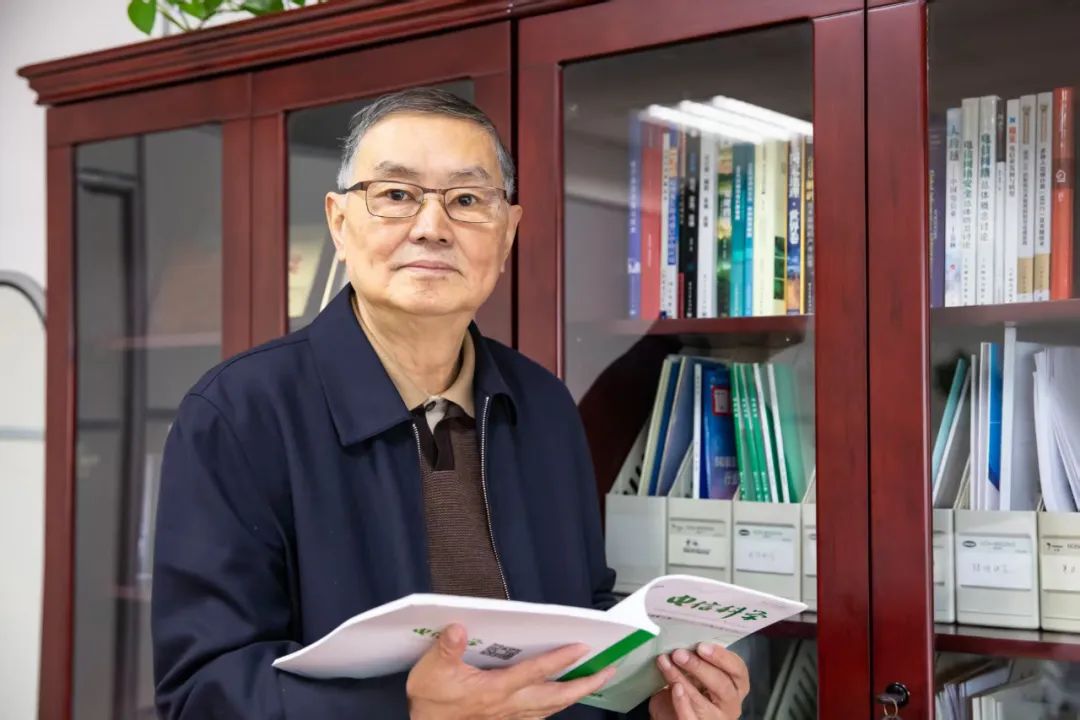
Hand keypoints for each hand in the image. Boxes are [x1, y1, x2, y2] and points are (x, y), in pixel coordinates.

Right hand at [406, 623, 615, 719]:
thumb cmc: (430, 704)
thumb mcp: (431, 673)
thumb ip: (446, 650)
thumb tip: (458, 628)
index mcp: (496, 690)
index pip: (536, 672)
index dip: (560, 659)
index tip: (582, 647)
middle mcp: (509, 706)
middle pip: (556, 696)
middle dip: (584, 683)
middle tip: (608, 671)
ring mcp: (510, 718)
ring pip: (552, 708)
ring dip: (575, 695)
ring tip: (593, 682)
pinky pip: (539, 717)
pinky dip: (555, 707)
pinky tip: (560, 701)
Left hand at [648, 643, 748, 719]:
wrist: (672, 714)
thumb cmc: (689, 690)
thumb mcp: (697, 673)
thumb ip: (697, 659)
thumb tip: (682, 639)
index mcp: (736, 686)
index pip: (738, 670)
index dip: (722, 657)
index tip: (701, 645)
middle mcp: (731, 704)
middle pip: (722, 685)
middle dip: (699, 667)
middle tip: (679, 653)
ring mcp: (715, 719)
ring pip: (703, 702)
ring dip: (682, 679)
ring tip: (667, 664)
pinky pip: (690, 717)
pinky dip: (681, 702)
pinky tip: (673, 688)